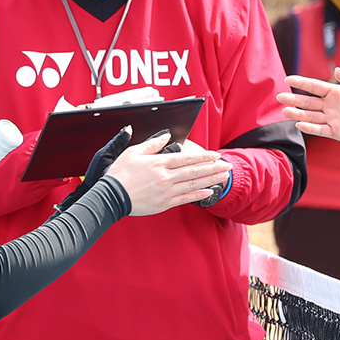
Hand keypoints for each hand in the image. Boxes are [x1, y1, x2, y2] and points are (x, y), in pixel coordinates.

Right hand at [106, 131, 230, 215]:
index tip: (216, 155)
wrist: (111, 197)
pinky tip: (209, 192)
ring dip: (210, 180)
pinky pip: (185, 199)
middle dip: (213, 168)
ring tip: (223, 177)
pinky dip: (199, 195)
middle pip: (195, 171)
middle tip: (227, 165)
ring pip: (193, 184)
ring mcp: (167, 191)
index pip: (187, 158)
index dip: (204, 156)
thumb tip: (165, 136)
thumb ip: (152, 144)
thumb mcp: (133, 152)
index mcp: (160, 163)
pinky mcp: (164, 203)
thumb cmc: (119, 174)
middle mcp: (166, 177)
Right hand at [277, 67, 339, 143]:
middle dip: (294, 100)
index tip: (287, 79)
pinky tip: (299, 124)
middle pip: (308, 103)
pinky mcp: (335, 132)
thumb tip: (336, 70)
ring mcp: (331, 119)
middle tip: (279, 97)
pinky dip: (310, 128)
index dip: (301, 83)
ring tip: (285, 111)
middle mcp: (329, 106)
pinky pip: (320, 130)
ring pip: (310, 117)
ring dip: (297, 114)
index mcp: (334, 92)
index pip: (314, 87)